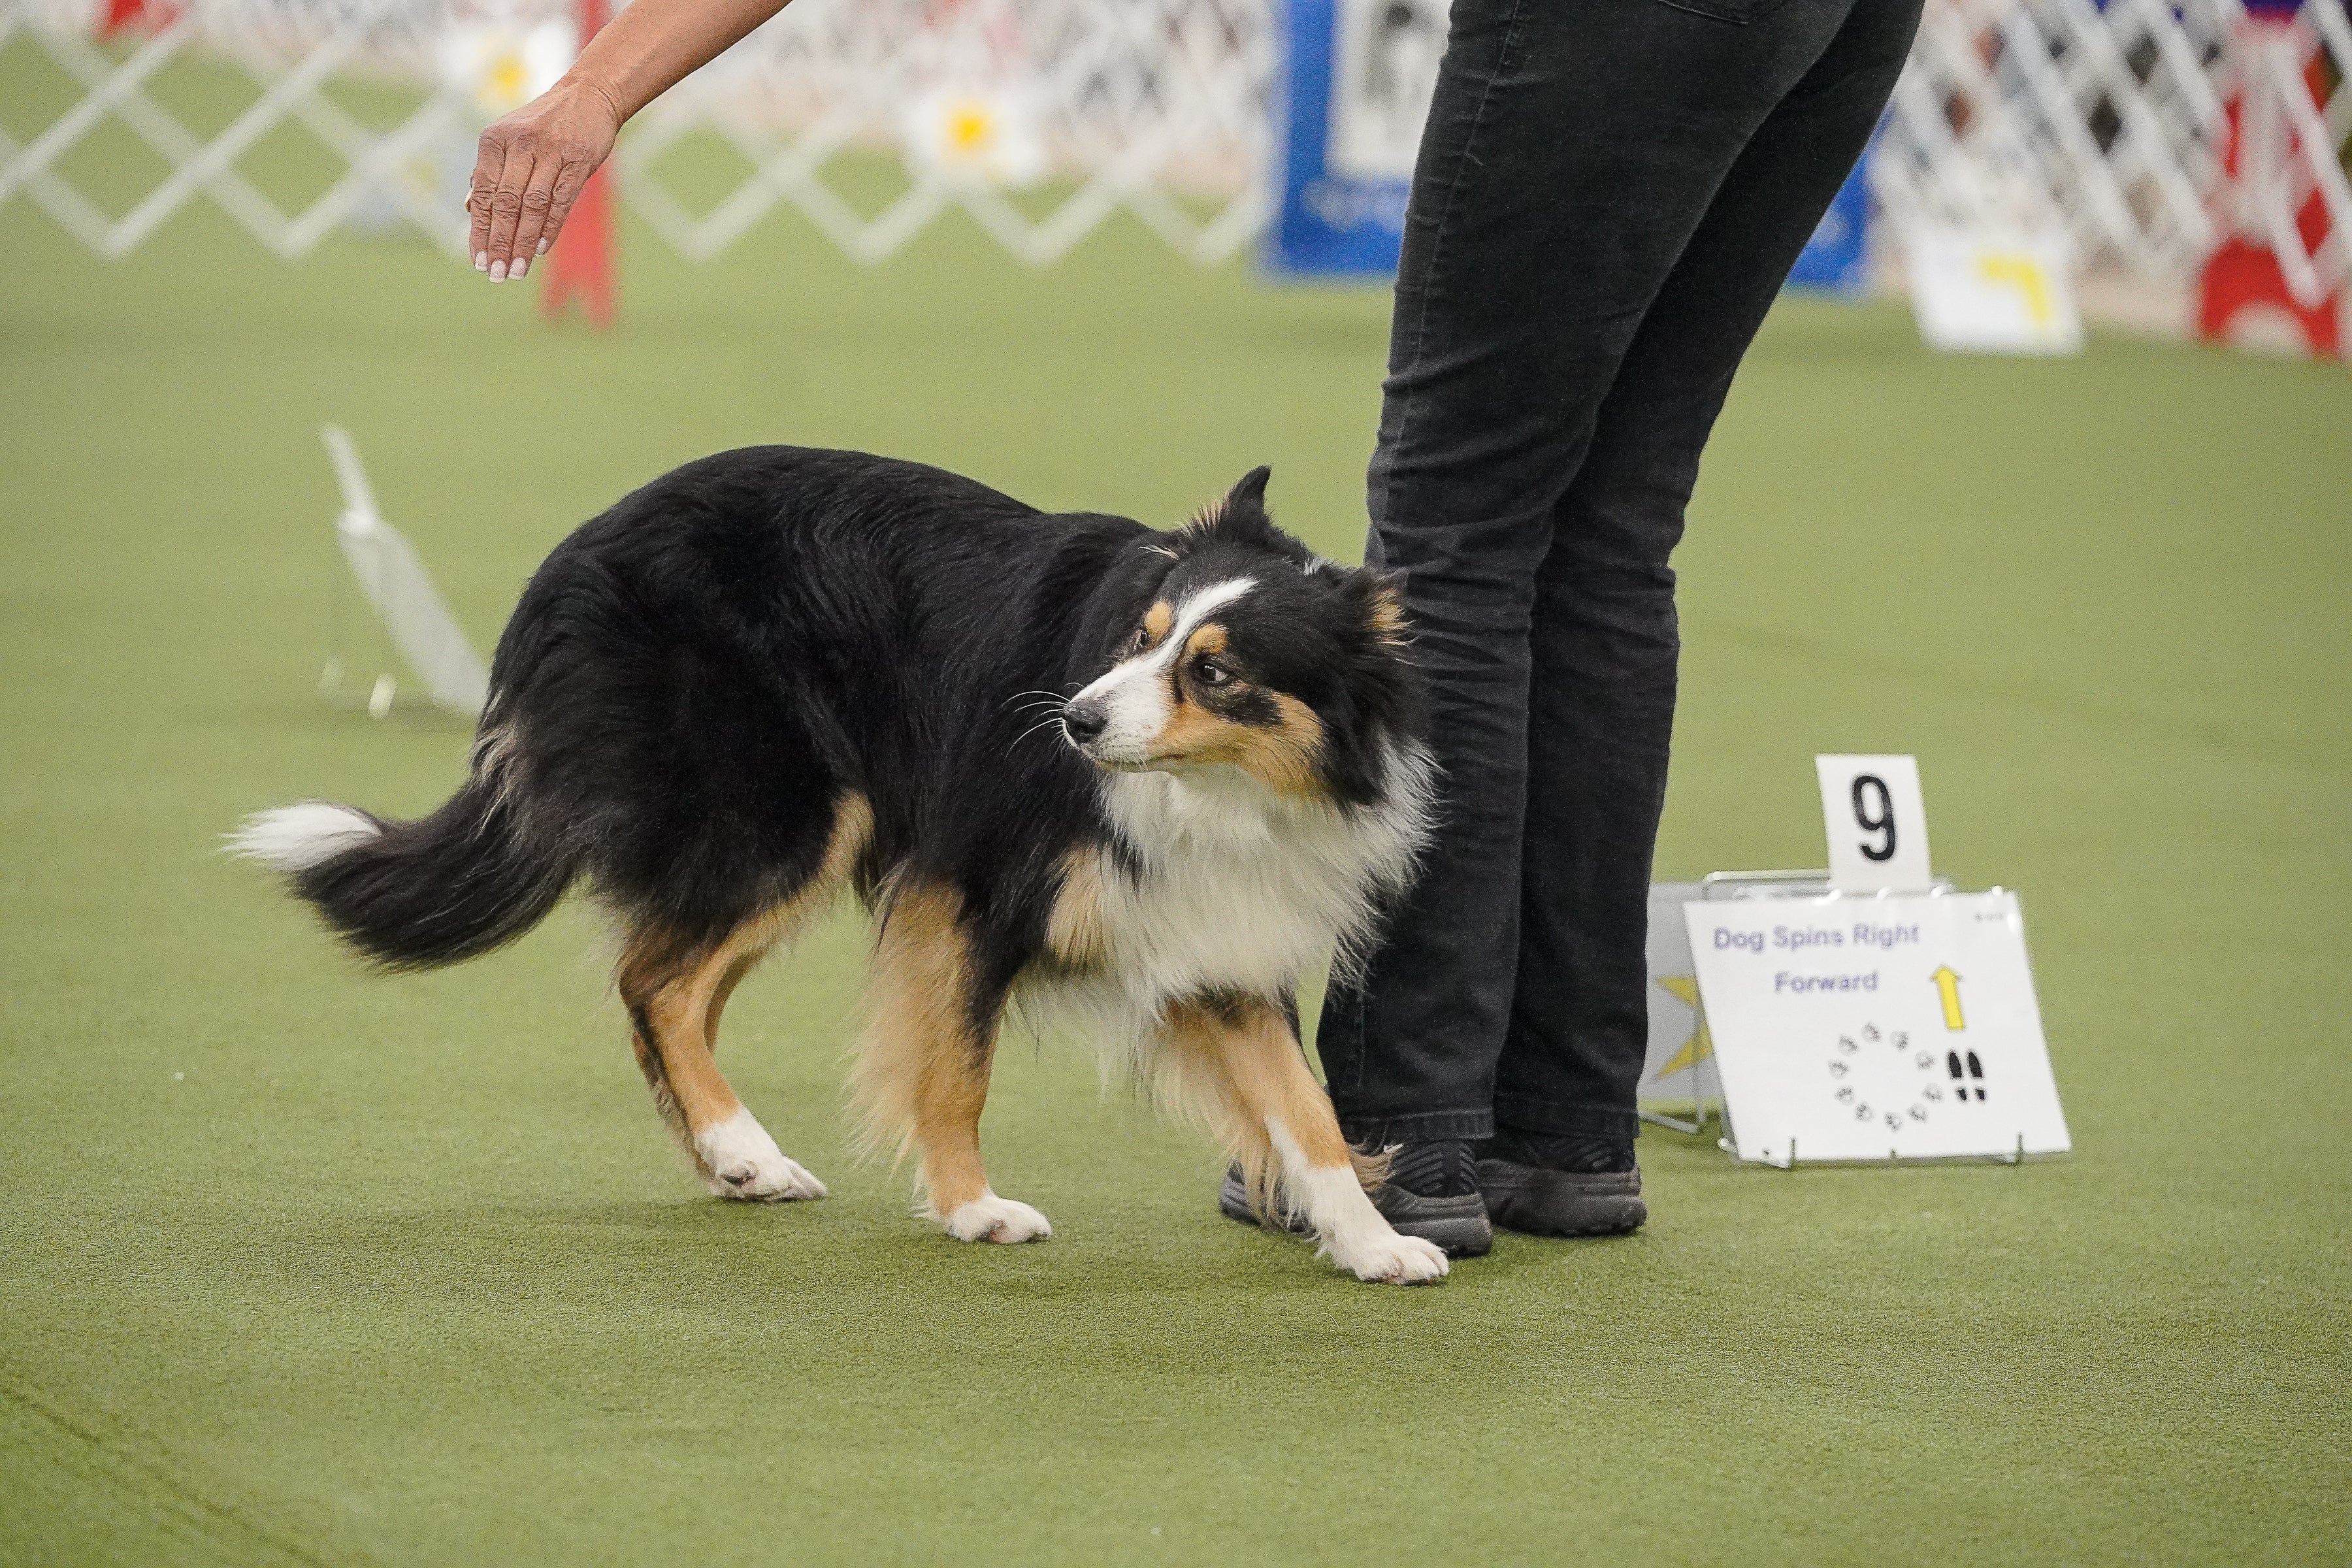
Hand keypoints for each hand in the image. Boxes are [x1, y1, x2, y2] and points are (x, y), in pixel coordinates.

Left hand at [468, 76, 620, 281]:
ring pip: (531, 206)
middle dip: (499, 242)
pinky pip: (560, 201)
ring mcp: (551, 151)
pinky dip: (549, 228)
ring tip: (516, 270)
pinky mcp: (578, 159)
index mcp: (494, 139)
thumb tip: (470, 210)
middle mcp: (519, 143)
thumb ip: (490, 172)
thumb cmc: (544, 124)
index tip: (477, 260)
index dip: (479, 230)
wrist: (587, 96)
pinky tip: (538, 250)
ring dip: (522, 242)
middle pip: (505, 203)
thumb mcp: (509, 139)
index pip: (483, 193)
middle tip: (495, 274)